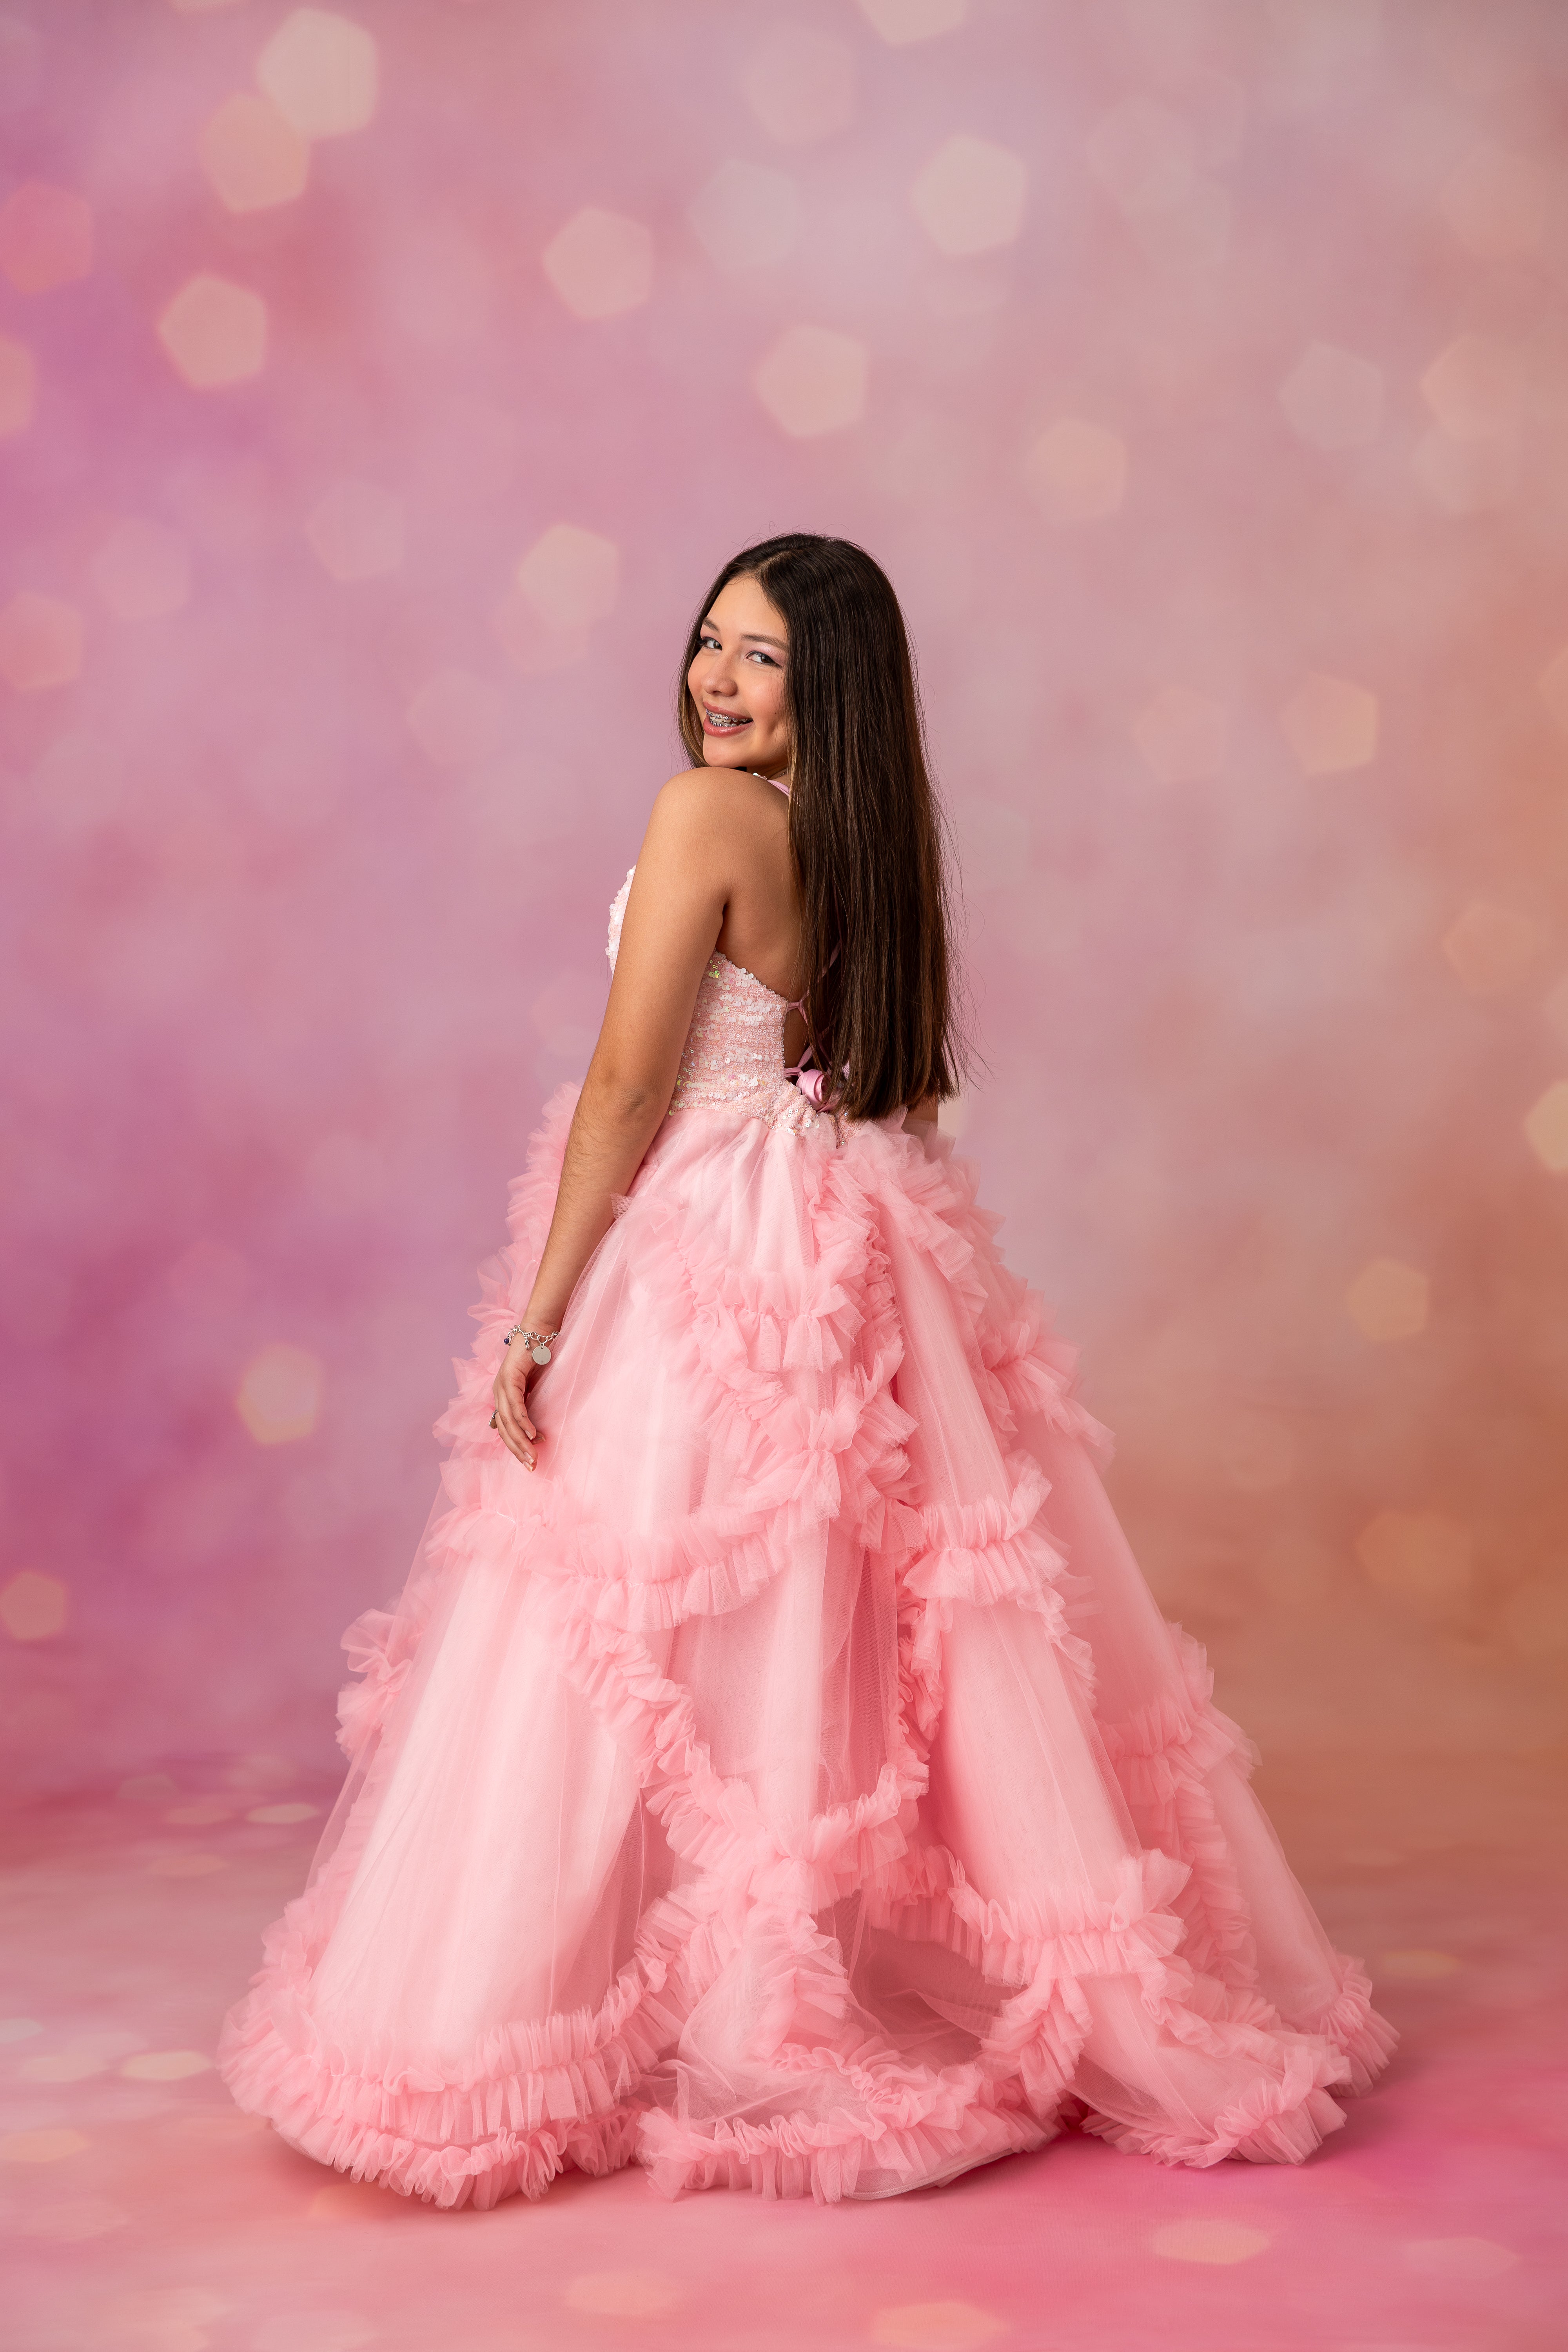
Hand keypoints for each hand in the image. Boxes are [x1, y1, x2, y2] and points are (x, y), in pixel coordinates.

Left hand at [490, 1332, 552, 1470]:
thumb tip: (530, 1432)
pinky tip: (532, 1434)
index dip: (516, 1447)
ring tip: (533, 1456)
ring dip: (521, 1441)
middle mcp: (498, 1393)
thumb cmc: (538, 1358)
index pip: (505, 1430)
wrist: (538, 1331)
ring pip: (508, 1421)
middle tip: (531, 1466)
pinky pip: (516, 1405)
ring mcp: (501, 1386)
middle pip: (504, 1430)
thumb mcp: (532, 1387)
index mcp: (502, 1397)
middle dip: (518, 1450)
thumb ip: (528, 1406)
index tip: (530, 1462)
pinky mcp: (510, 1378)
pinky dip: (523, 1421)